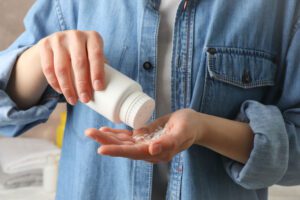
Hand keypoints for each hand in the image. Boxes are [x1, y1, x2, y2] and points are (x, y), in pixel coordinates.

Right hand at [37, 30, 104, 104]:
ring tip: (73, 100)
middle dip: (82, 84)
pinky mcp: (45, 44)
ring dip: (68, 88)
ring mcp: (59, 38)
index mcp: (93, 37)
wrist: (60, 43)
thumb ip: (101, 68)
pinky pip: (48, 68)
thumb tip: (108, 91)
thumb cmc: (85, 54)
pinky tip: (61, 91)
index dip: (98, 72)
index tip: (98, 88)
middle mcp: (76, 35)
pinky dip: (54, 83)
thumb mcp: (94, 56)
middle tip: (85, 99)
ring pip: (62, 68)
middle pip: (79, 63)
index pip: (96, 55)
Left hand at [85, 109, 204, 162]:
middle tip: (89, 133)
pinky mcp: (145, 136)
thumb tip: (152, 149)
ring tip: (91, 131)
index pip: (133, 153)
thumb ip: (169, 142)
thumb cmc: (190, 127)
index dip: (117, 151)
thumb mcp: (182, 132)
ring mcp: (146, 144)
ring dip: (107, 137)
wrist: (194, 124)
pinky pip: (128, 136)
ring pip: (123, 142)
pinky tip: (105, 129)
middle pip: (124, 148)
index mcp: (157, 152)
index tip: (101, 149)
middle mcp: (149, 151)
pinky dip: (116, 133)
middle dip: (106, 141)